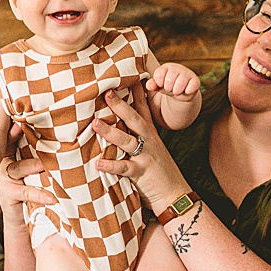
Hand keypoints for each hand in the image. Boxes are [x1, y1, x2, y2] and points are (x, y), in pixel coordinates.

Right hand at [0, 123, 54, 221]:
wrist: (23, 223)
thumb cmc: (37, 195)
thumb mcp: (41, 176)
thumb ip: (47, 161)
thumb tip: (71, 145)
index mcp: (15, 158)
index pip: (14, 140)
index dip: (15, 130)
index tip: (20, 120)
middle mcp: (8, 166)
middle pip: (13, 150)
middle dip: (19, 139)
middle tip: (31, 131)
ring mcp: (6, 180)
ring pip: (18, 168)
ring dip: (33, 166)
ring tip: (45, 165)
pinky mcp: (9, 195)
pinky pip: (25, 192)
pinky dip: (39, 194)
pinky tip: (51, 197)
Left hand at [94, 85, 191, 208]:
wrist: (176, 195)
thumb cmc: (159, 172)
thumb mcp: (151, 150)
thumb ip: (137, 137)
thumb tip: (118, 124)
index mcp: (150, 135)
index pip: (143, 110)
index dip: (137, 93)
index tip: (130, 76)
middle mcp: (148, 142)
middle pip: (134, 119)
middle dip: (120, 106)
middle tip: (106, 93)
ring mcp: (146, 157)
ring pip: (127, 141)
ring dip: (110, 132)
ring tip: (95, 123)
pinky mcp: (142, 174)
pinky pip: (125, 168)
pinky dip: (111, 165)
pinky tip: (98, 163)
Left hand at [148, 63, 200, 101]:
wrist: (182, 92)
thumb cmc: (168, 86)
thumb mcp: (158, 86)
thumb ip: (152, 85)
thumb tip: (149, 85)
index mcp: (166, 67)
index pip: (159, 75)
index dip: (159, 83)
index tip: (162, 85)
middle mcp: (177, 68)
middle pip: (169, 80)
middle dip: (168, 88)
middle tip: (170, 89)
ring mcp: (187, 73)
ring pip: (180, 83)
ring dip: (177, 91)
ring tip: (177, 91)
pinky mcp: (195, 80)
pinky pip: (192, 86)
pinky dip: (188, 91)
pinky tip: (186, 91)